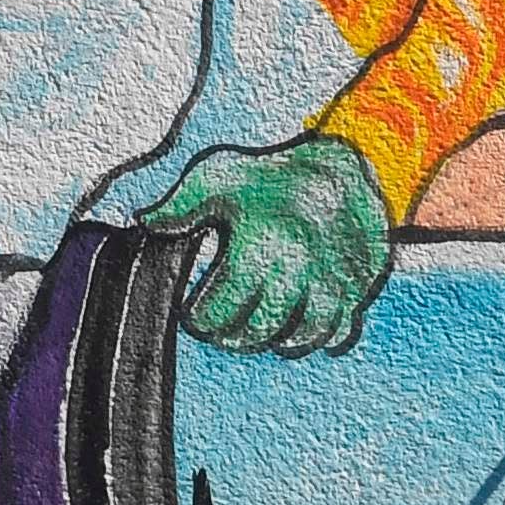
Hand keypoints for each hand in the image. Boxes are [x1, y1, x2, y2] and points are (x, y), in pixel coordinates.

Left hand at [154, 134, 394, 355]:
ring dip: (276, 342)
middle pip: (260, 331)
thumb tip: (146, 223)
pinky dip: (317, 337)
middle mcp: (301, 267)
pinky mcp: (359, 285)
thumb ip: (181, 201)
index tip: (195, 316)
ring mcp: (335, 279)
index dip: (202, 320)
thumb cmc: (272, 173)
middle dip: (234, 337)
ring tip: (259, 330)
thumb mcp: (221, 175)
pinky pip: (339, 330)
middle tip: (222, 330)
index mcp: (262, 244)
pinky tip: (297, 325)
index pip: (222, 310)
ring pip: (303, 338)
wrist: (344, 163)